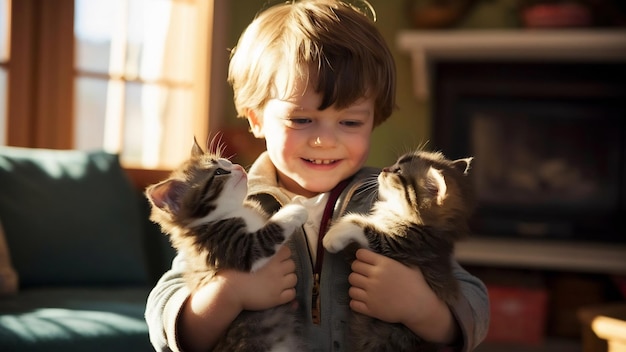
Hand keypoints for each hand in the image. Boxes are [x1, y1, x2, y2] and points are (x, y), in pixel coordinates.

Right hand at [179, 246, 296, 350]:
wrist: (229, 291)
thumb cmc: (232, 272)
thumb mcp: (243, 255)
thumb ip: (254, 250)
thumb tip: (258, 244)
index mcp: (270, 258)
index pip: (287, 251)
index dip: (283, 254)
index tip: (276, 257)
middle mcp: (277, 270)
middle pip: (292, 265)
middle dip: (286, 267)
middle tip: (277, 270)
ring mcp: (278, 285)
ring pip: (294, 279)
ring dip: (288, 279)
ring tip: (279, 281)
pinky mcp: (277, 298)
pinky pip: (291, 294)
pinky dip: (288, 293)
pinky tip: (279, 292)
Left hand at [348, 248, 457, 343]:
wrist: (421, 307)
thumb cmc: (417, 285)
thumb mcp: (409, 265)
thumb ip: (396, 257)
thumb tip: (390, 247)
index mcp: (384, 264)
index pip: (360, 255)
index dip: (361, 257)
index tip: (365, 261)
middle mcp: (375, 277)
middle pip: (353, 269)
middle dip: (357, 271)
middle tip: (364, 275)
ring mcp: (371, 294)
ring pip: (351, 286)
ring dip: (356, 286)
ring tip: (363, 288)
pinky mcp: (370, 309)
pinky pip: (353, 303)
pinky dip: (355, 301)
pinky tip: (363, 300)